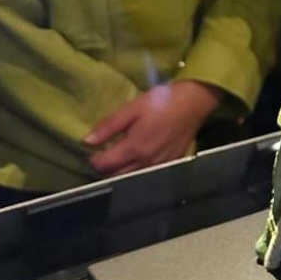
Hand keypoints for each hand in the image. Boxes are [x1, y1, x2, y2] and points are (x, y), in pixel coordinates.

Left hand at [85, 79, 221, 175]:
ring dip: (120, 172)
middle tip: (101, 157)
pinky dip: (137, 171)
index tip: (91, 152)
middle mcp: (146, 163)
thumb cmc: (162, 101)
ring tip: (116, 160)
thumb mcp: (132, 108)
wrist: (194, 102)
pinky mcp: (170, 164)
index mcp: (134, 148)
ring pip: (131, 178)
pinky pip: (147, 174)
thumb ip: (109, 126)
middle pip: (116, 176)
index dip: (93, 160)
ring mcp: (159, 166)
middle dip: (105, 170)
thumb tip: (86, 141)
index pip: (104, 165)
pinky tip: (136, 160)